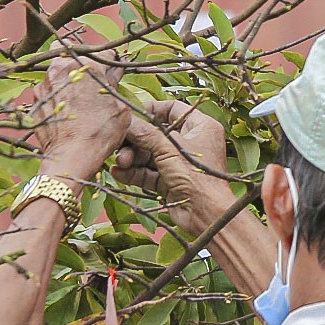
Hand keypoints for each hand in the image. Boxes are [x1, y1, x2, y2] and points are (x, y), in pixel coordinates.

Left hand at [32, 56, 134, 182]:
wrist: (70, 156)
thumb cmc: (99, 132)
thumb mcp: (120, 108)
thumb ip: (115, 85)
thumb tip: (114, 74)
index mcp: (87, 65)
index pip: (103, 53)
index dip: (111, 62)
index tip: (113, 70)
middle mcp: (62, 68)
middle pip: (70, 51)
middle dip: (80, 59)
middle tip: (89, 76)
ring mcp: (45, 84)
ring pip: (55, 70)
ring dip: (65, 77)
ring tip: (76, 94)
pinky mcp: (35, 100)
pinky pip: (46, 90)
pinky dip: (55, 95)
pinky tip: (65, 108)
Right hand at [116, 100, 232, 228]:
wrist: (206, 214)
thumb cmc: (197, 175)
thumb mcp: (169, 149)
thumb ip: (145, 134)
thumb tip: (126, 122)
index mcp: (200, 127)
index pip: (173, 110)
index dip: (151, 110)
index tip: (131, 116)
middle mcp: (190, 143)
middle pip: (156, 135)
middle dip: (136, 141)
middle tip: (120, 145)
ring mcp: (180, 164)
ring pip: (150, 155)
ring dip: (132, 158)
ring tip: (120, 162)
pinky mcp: (170, 182)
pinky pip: (149, 173)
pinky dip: (134, 173)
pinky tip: (118, 173)